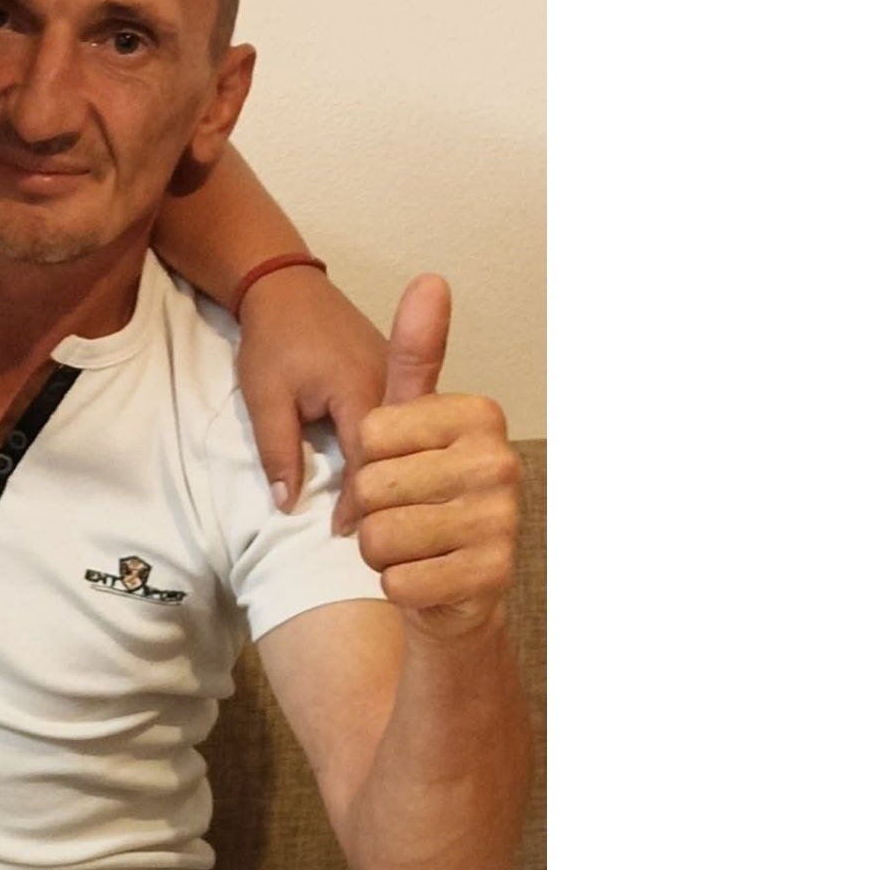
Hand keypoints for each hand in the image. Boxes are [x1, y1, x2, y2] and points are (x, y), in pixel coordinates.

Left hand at [236, 267, 387, 531]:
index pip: (368, 462)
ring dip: (391, 470)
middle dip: (383, 491)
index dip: (357, 502)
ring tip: (375, 508)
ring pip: (407, 438)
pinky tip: (383, 472)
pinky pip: (404, 421)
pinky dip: (394, 448)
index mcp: (361, 389)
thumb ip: (277, 451)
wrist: (285, 285)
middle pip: (398, 453)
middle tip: (365, 529)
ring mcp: (397, 376)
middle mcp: (390, 382)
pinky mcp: (394, 372)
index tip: (344, 533)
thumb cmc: (273, 339)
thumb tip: (287, 504)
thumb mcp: (265, 397)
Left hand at [350, 275, 520, 642]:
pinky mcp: (493, 575)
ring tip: (415, 547)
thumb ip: (417, 355)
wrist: (454, 590)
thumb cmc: (421, 495)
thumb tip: (431, 279)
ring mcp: (503, 520)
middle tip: (405, 515)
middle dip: (370, 510)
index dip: (366, 460)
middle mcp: (501, 462)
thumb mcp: (409, 421)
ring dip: (381, 552)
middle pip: (372, 485)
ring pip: (381, 536)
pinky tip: (428, 580)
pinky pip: (400, 581)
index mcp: (481, 415)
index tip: (400, 468)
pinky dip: (399, 588)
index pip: (372, 433)